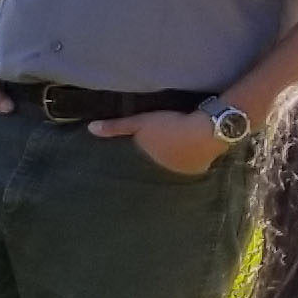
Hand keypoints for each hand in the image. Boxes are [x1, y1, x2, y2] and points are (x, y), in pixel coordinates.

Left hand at [88, 111, 230, 177]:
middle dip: (149, 168)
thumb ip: (116, 127)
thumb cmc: (169, 127)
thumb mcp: (140, 123)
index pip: (134, 169)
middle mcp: (164, 174)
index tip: (123, 168)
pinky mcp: (200, 170)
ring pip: (171, 170)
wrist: (207, 131)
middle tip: (147, 162)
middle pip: (153, 170)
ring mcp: (183, 174)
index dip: (131, 166)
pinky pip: (189, 169)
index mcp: (147, 164)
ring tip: (166, 161)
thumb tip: (90, 129)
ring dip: (169, 166)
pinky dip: (186, 164)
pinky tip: (186, 161)